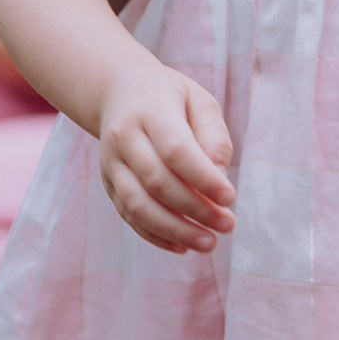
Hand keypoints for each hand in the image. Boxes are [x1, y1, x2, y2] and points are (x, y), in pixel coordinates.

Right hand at [95, 60, 236, 254]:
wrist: (119, 92)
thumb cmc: (170, 99)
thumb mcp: (199, 101)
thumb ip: (213, 136)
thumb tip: (219, 178)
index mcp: (150, 110)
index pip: (175, 149)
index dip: (203, 178)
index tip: (230, 197)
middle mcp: (124, 137)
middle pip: (156, 181)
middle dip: (195, 209)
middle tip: (228, 225)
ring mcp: (111, 163)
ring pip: (137, 205)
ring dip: (175, 230)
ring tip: (209, 243)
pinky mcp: (108, 184)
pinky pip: (129, 216)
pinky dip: (156, 236)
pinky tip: (183, 246)